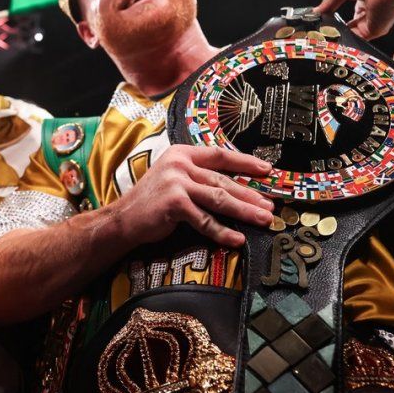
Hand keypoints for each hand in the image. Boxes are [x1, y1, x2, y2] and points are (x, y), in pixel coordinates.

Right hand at [109, 145, 273, 247]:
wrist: (123, 219)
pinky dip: (223, 231)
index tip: (266, 169)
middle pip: (223, 180)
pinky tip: (237, 238)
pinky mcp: (174, 203)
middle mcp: (179, 164)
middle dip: (250, 194)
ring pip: (219, 198)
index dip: (245, 162)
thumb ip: (197, 177)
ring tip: (263, 219)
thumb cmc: (150, 202)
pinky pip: (205, 220)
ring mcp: (176, 183)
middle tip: (270, 205)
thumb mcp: (173, 179)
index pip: (220, 154)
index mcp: (181, 153)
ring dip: (244, 211)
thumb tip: (234, 188)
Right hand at [315, 0, 393, 39]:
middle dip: (335, 28)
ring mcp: (372, 21)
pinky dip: (346, 39)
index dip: (333, 15)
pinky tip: (334, 37)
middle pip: (349, 24)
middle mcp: (368, 10)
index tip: (321, 22)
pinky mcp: (375, 31)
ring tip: (324, 35)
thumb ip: (328, 2)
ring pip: (351, 33)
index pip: (346, 9)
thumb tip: (316, 12)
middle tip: (321, 31)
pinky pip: (358, 39)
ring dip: (339, 34)